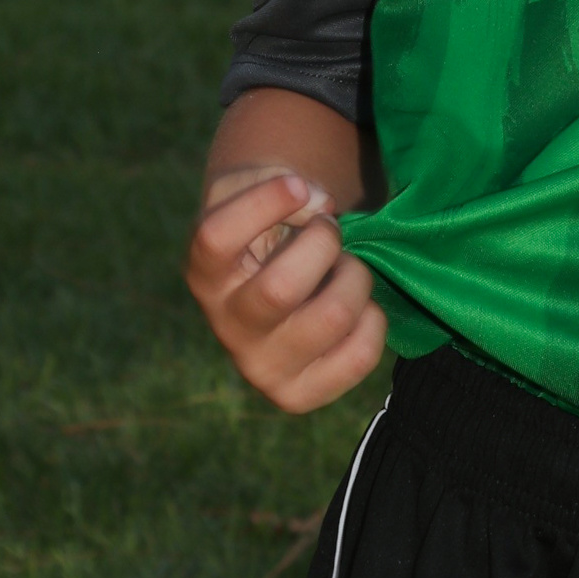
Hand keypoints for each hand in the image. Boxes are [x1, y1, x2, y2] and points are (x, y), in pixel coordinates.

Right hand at [185, 170, 387, 413]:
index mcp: (204, 273)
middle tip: (330, 232)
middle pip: (281, 289)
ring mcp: (259, 367)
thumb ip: (278, 181)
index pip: (215, 237)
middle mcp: (224, 326)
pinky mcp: (296, 396)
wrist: (276, 278)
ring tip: (346, 269)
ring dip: (355, 278)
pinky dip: (374, 321)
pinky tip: (358, 307)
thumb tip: (321, 207)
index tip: (298, 184)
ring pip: (330, 319)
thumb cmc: (269, 225)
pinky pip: (359, 356)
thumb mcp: (257, 187)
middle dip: (325, 244)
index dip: (265, 201)